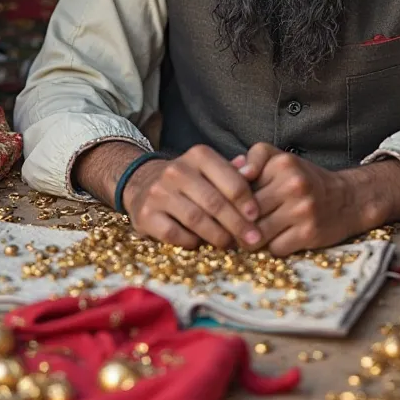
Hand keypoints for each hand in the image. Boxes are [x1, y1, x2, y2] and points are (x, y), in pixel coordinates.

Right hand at [123, 145, 261, 250]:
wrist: (142, 183)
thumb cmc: (189, 181)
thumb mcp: (210, 169)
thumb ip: (233, 173)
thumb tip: (253, 172)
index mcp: (199, 156)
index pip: (230, 179)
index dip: (246, 201)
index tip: (257, 217)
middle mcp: (177, 170)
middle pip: (214, 202)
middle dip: (237, 224)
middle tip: (252, 239)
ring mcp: (159, 192)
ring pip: (195, 218)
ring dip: (217, 235)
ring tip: (230, 244)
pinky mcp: (145, 215)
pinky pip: (174, 233)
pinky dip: (191, 241)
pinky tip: (200, 244)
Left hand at [235, 143, 399, 256]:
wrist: (347, 198)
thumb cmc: (305, 180)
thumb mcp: (282, 160)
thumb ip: (255, 159)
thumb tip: (233, 169)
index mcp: (282, 164)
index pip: (240, 188)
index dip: (231, 202)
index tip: (229, 209)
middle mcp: (293, 185)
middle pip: (246, 214)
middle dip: (238, 224)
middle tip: (237, 228)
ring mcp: (302, 210)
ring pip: (257, 235)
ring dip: (254, 239)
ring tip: (256, 235)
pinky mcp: (309, 233)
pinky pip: (275, 249)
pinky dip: (274, 247)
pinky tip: (280, 238)